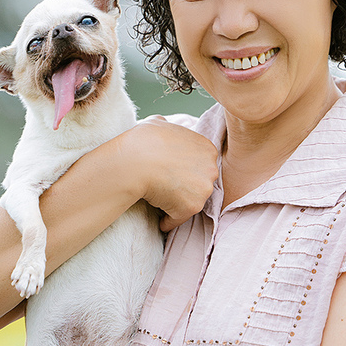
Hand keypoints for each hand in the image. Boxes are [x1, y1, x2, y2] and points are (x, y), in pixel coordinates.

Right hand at [120, 116, 217, 231]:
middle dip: (186, 187)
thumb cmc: (143, 141)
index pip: (201, 164)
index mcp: (207, 148)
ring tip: (162, 204)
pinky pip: (179, 219)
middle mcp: (211, 169)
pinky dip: (169, 221)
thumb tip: (164, 127)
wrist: (134, 162)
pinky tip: (160, 221)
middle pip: (201, 183)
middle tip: (167, 189)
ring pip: (192, 201)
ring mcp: (204, 190)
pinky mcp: (192, 208)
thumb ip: (170, 128)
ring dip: (178, 204)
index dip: (186, 170)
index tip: (172, 174)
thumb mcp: (159, 124)